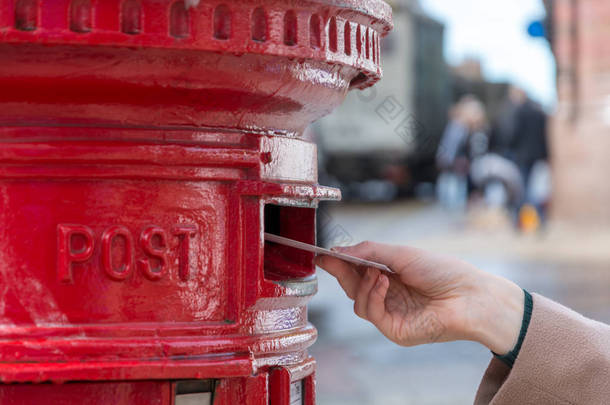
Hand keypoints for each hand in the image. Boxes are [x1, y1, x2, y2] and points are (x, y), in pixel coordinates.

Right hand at [316, 242, 523, 353]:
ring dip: (362, 284)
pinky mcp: (396, 331)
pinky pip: (371, 314)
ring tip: (378, 273)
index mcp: (389, 276)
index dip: (339, 262)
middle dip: (341, 272)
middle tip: (331, 258)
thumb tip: (339, 251)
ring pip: (358, 303)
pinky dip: (373, 296)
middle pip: (352, 288)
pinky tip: (384, 283)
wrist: (469, 294)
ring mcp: (392, 315)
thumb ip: (368, 252)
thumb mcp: (401, 254)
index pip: (357, 271)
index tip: (321, 253)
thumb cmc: (442, 270)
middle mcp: (388, 297)